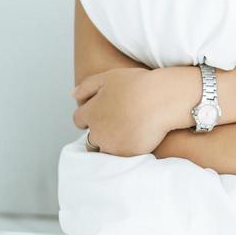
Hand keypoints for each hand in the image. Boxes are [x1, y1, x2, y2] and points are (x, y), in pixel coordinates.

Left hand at [71, 67, 199, 156]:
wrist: (163, 99)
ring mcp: (112, 146)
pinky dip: (128, 150)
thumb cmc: (138, 85)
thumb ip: (86, 87)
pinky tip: (138, 138)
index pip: (79, 120)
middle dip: (101, 133)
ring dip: (112, 144)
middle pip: (91, 139)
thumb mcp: (108, 77)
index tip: (104, 113)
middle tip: (119, 124)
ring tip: (129, 132)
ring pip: (106, 150)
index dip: (91, 116)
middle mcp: (97, 132)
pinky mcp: (128, 155)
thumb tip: (72, 96)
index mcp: (90, 113)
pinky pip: (123, 156)